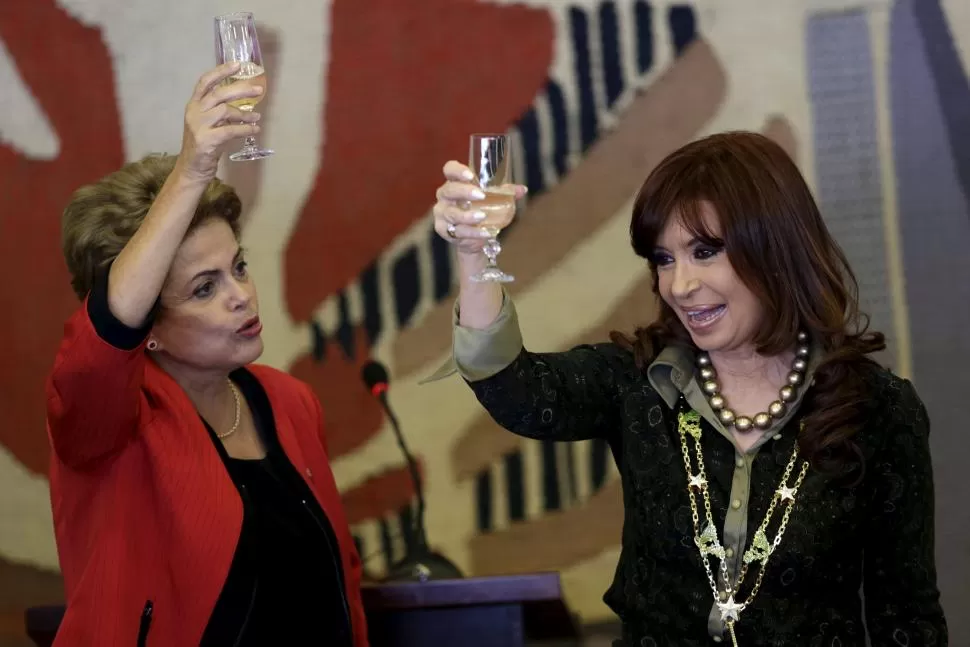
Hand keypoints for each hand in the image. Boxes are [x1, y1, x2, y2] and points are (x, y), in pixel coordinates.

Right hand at [176, 62, 263, 181]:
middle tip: (258, 90)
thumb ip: (220, 111)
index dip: (221, 71)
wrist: (192, 169)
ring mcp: (198, 126)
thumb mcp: (208, 123)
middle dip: (241, 89)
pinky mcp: (206, 140)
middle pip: (219, 93)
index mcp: (194, 105)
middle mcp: (194, 112)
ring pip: (226, 110)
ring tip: (257, 116)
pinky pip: (230, 130)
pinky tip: (255, 129)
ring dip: (245, 113)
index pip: (205, 82)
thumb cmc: (204, 146)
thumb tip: (245, 100)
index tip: (238, 65)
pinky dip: (245, 129)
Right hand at [433, 161, 526, 255]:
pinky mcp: (444, 230)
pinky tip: (486, 233)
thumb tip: (522, 189)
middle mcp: (444, 196)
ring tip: (482, 216)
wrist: (474, 236)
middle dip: (464, 191)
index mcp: (454, 182)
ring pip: (451, 213)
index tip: (470, 175)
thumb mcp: (493, 198)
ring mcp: (442, 213)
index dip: (457, 170)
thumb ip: (506, 192)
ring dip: (467, 215)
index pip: (449, 170)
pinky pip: (458, 231)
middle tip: (481, 195)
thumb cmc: (481, 209)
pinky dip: (473, 233)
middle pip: (449, 190)